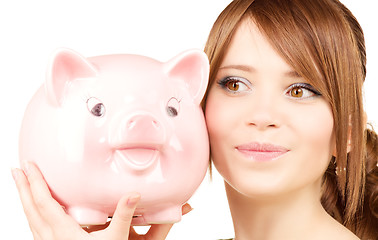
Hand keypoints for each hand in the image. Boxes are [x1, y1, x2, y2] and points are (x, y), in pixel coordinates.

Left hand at [12, 162, 191, 239]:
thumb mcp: (115, 239)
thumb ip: (123, 216)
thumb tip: (133, 194)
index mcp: (63, 232)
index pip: (43, 202)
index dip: (35, 182)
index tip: (29, 165)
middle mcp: (50, 238)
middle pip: (30, 209)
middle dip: (22, 187)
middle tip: (16, 170)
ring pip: (30, 219)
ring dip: (25, 200)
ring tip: (23, 186)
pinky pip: (35, 227)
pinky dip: (33, 213)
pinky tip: (38, 212)